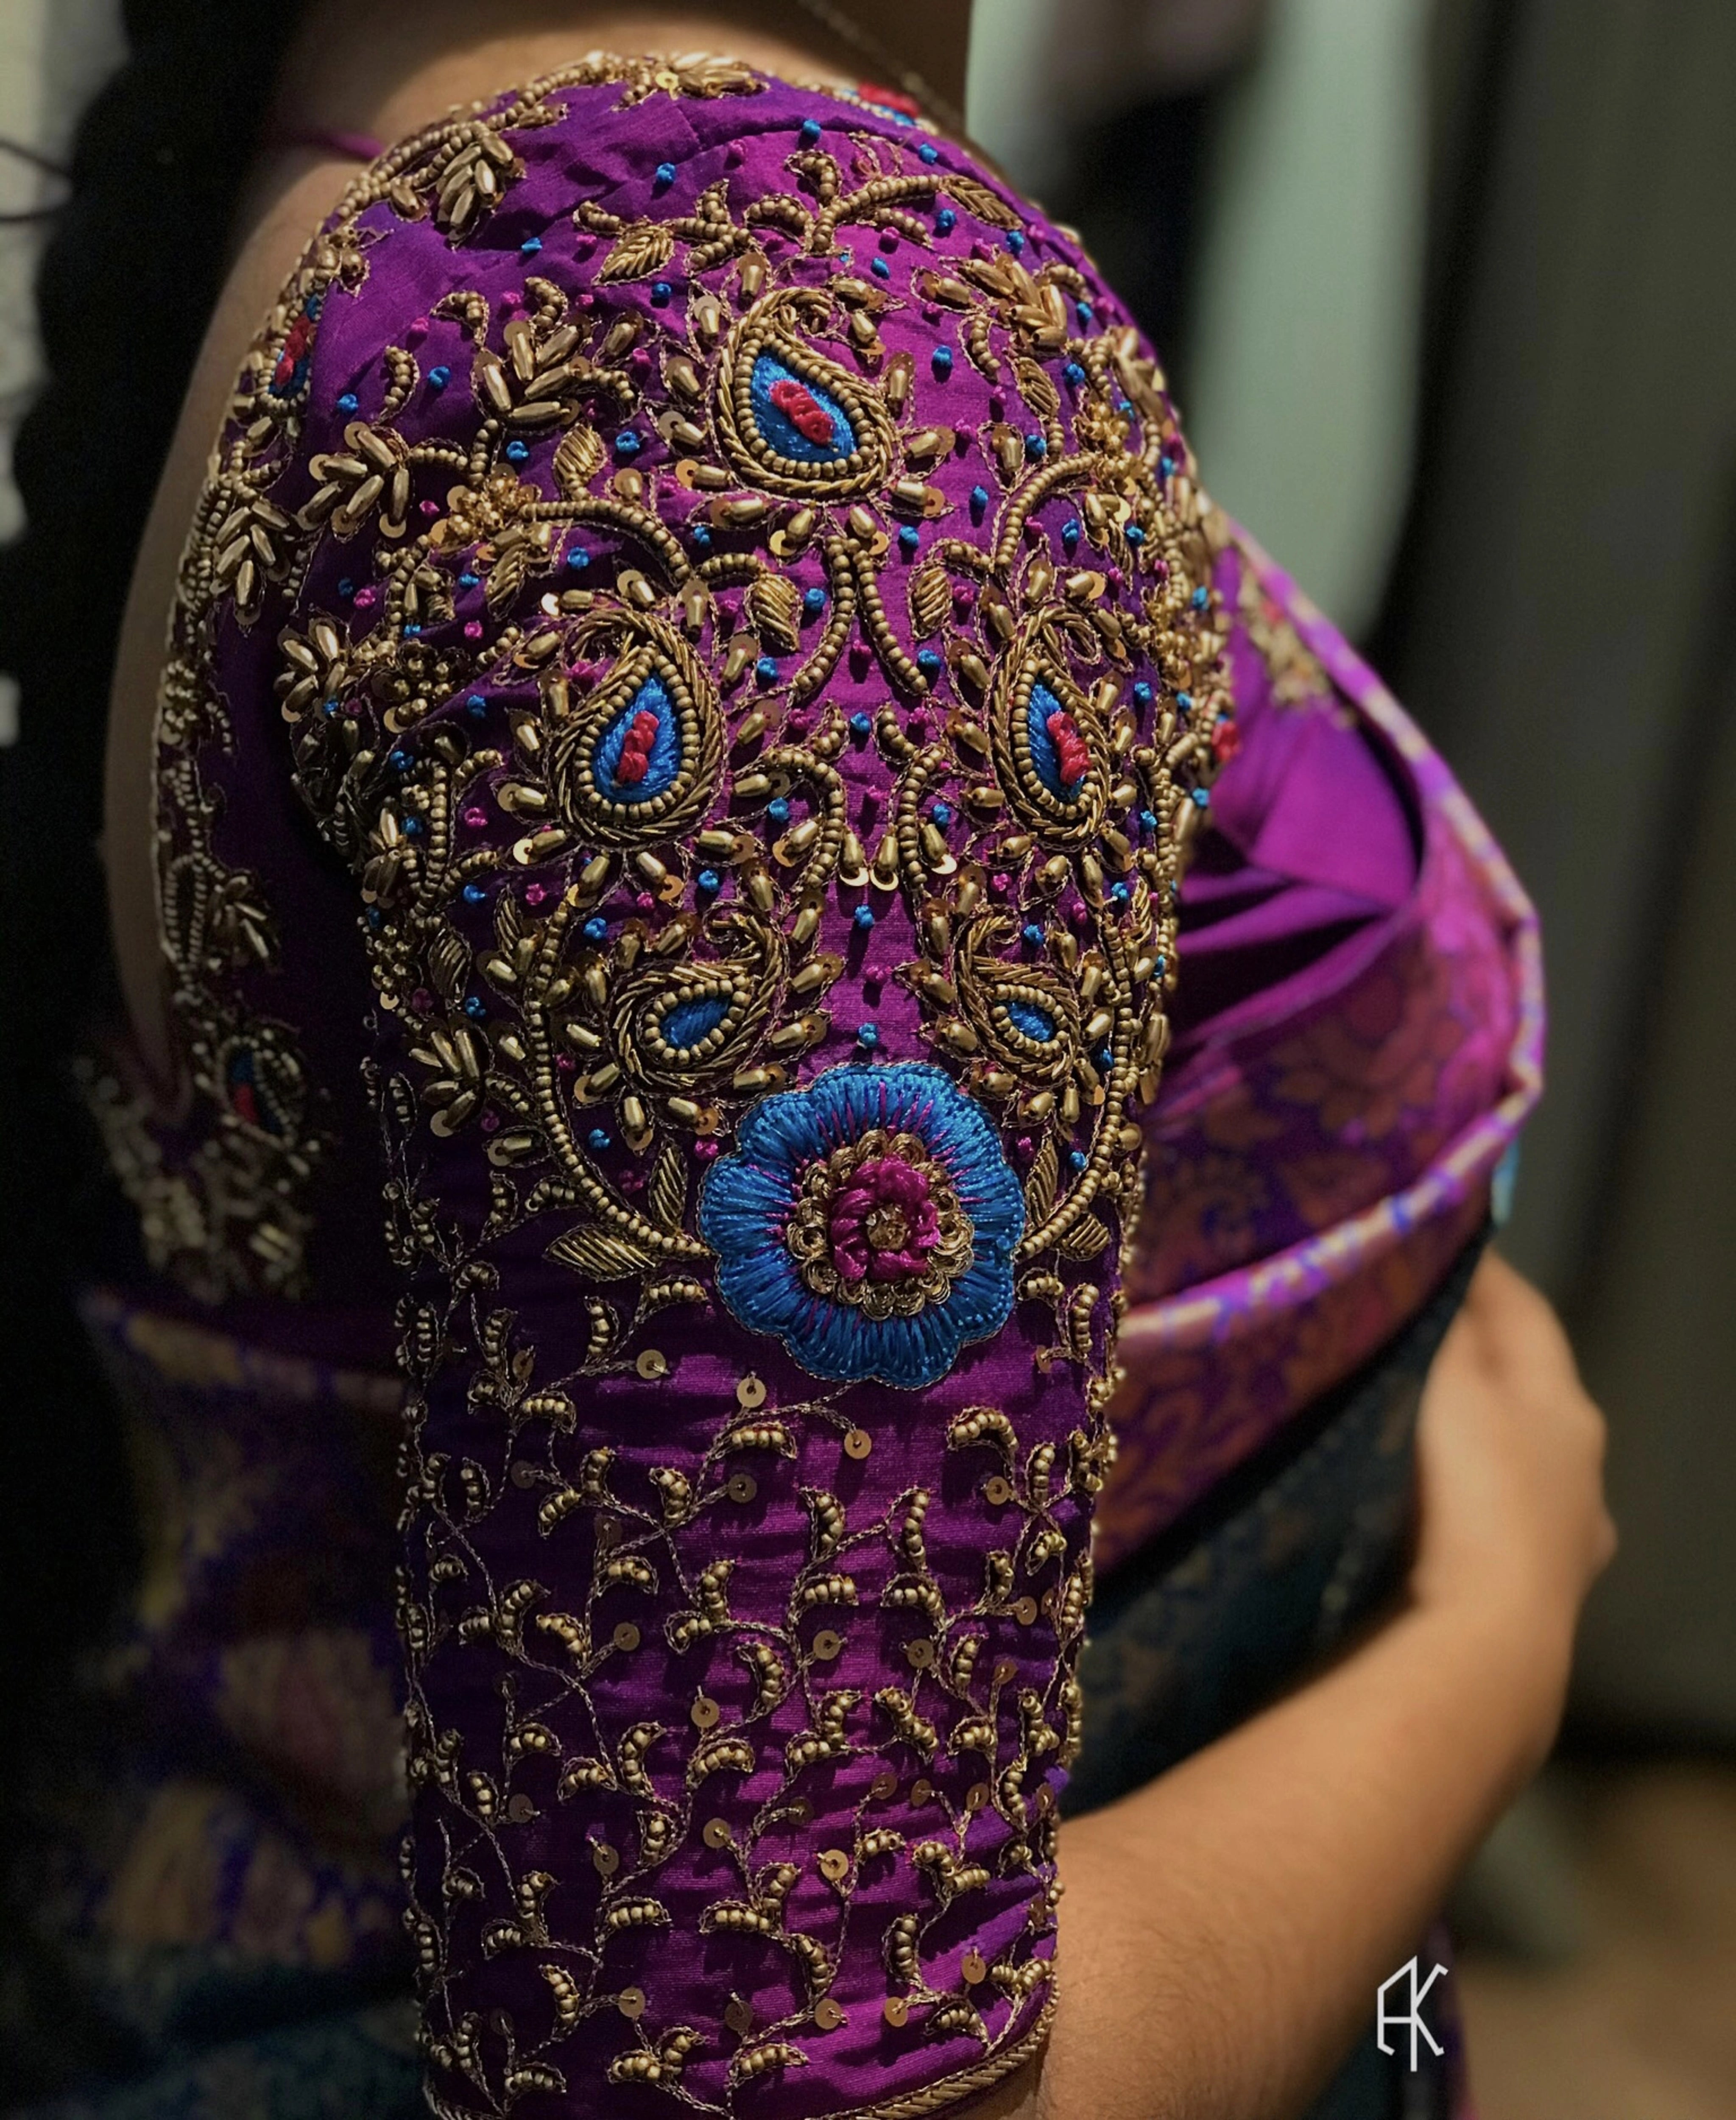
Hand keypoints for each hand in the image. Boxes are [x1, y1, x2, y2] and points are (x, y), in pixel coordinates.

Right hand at [1408, 1249, 1615, 1769]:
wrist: (1485, 1639)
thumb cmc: (1472, 1493)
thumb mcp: (1450, 1385)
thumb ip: (1442, 1326)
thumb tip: (1430, 1262)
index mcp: (1566, 1409)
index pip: (1526, 1315)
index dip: (1482, 1274)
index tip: (1434, 1240)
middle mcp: (1580, 1471)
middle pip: (1527, 1390)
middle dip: (1478, 1358)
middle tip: (1412, 1327)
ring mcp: (1564, 1539)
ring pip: (1516, 1462)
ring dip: (1473, 1438)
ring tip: (1410, 1419)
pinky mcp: (1531, 1596)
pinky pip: (1494, 1523)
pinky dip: (1463, 1499)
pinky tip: (1424, 1507)